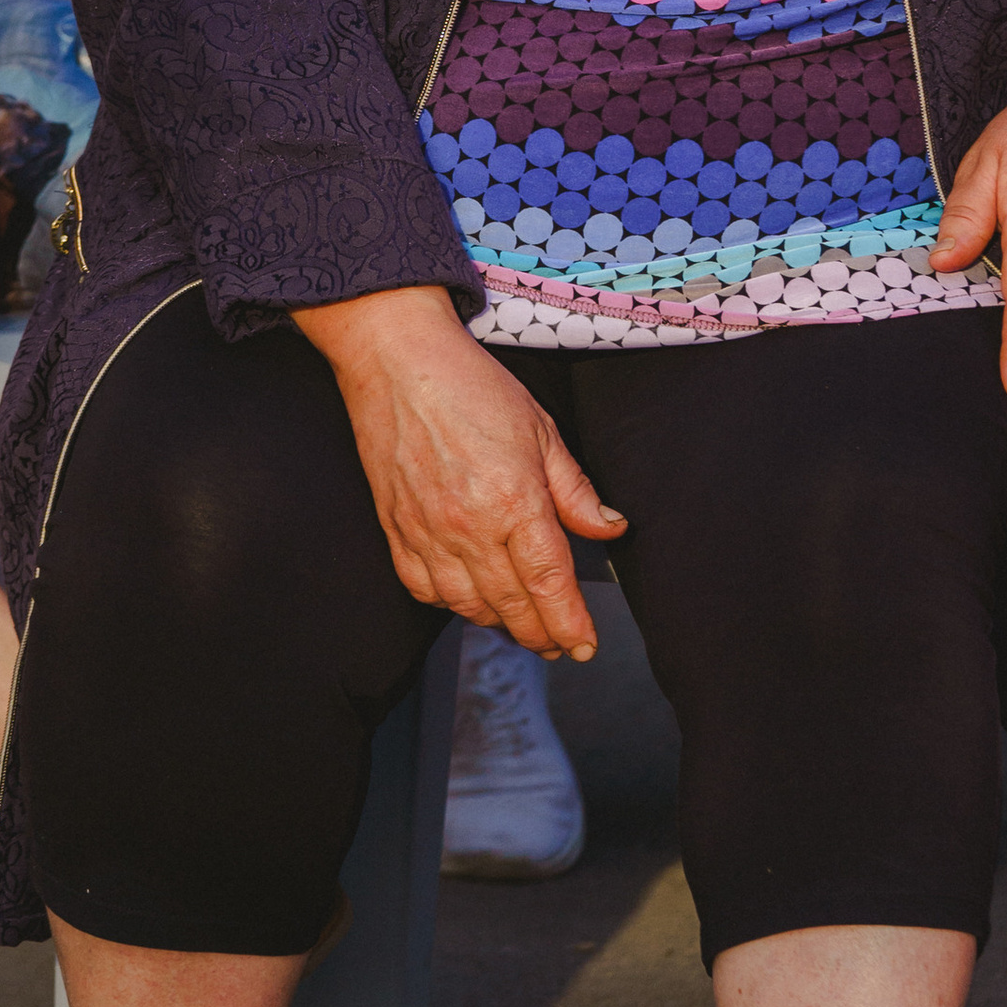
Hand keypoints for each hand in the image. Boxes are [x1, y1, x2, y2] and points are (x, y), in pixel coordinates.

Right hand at [295, 285, 626, 657]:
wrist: (397, 361)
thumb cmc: (472, 386)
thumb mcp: (541, 430)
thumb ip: (575, 490)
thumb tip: (610, 528)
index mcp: (514, 500)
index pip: (550, 582)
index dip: (570, 623)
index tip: (585, 646)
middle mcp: (469, 527)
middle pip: (513, 605)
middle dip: (542, 634)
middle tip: (560, 644)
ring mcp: (427, 532)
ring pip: (468, 606)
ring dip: (500, 623)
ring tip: (521, 624)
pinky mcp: (396, 530)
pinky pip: (424, 589)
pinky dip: (451, 604)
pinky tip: (470, 599)